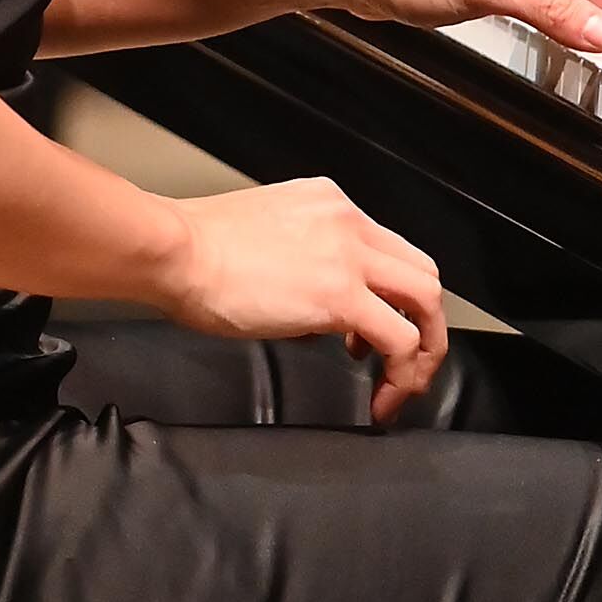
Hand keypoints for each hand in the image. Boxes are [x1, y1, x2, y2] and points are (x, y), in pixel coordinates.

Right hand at [165, 177, 448, 419]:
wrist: (174, 250)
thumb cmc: (194, 250)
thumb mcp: (264, 240)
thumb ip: (301, 266)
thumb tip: (316, 318)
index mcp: (329, 205)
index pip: (389, 250)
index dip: (392, 297)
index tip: (371, 332)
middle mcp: (349, 223)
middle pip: (422, 273)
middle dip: (424, 324)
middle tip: (403, 364)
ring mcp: (349, 258)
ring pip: (427, 301)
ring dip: (423, 350)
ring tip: (401, 386)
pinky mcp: (340, 298)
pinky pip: (400, 339)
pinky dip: (402, 373)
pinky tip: (382, 396)